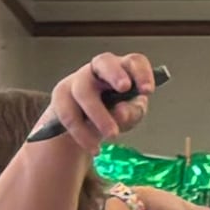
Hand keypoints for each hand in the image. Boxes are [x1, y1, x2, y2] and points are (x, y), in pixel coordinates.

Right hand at [31, 52, 155, 153]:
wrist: (84, 126)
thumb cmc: (113, 112)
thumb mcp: (130, 115)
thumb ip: (132, 112)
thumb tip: (121, 112)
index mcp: (122, 69)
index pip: (134, 61)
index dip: (142, 72)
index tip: (148, 90)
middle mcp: (99, 70)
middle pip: (104, 62)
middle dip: (115, 74)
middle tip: (125, 88)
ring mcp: (77, 81)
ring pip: (83, 92)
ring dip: (99, 115)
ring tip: (113, 135)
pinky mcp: (61, 97)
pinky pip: (69, 114)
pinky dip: (82, 134)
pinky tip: (95, 148)